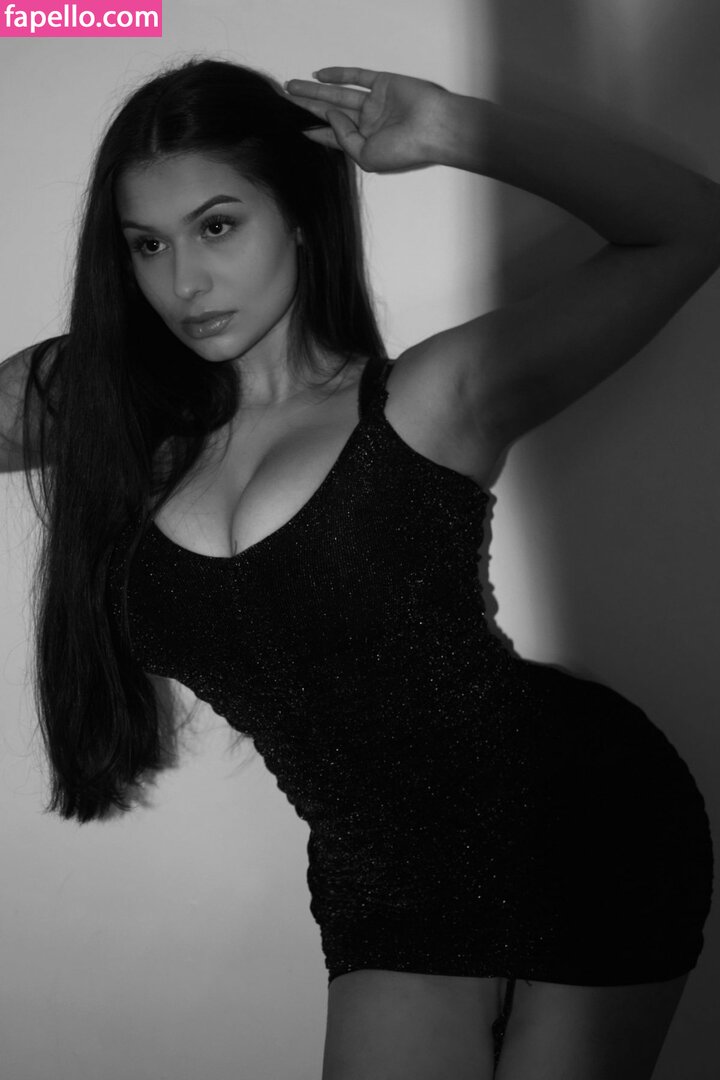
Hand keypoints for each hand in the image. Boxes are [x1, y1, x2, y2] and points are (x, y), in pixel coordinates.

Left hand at [284, 67, 450, 172]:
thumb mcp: (366, 155)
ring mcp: (376, 103)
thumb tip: (329, 116)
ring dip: (316, 91)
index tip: (296, 127)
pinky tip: (319, 74)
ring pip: (339, 94)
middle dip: (308, 108)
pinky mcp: (384, 84)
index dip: (315, 132)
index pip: (335, 137)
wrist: (434, 128)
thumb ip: (344, 137)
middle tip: (286, 101)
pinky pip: (358, 77)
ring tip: (292, 87)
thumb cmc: (405, 149)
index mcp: (367, 144)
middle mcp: (370, 124)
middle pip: (332, 113)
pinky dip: (339, 75)